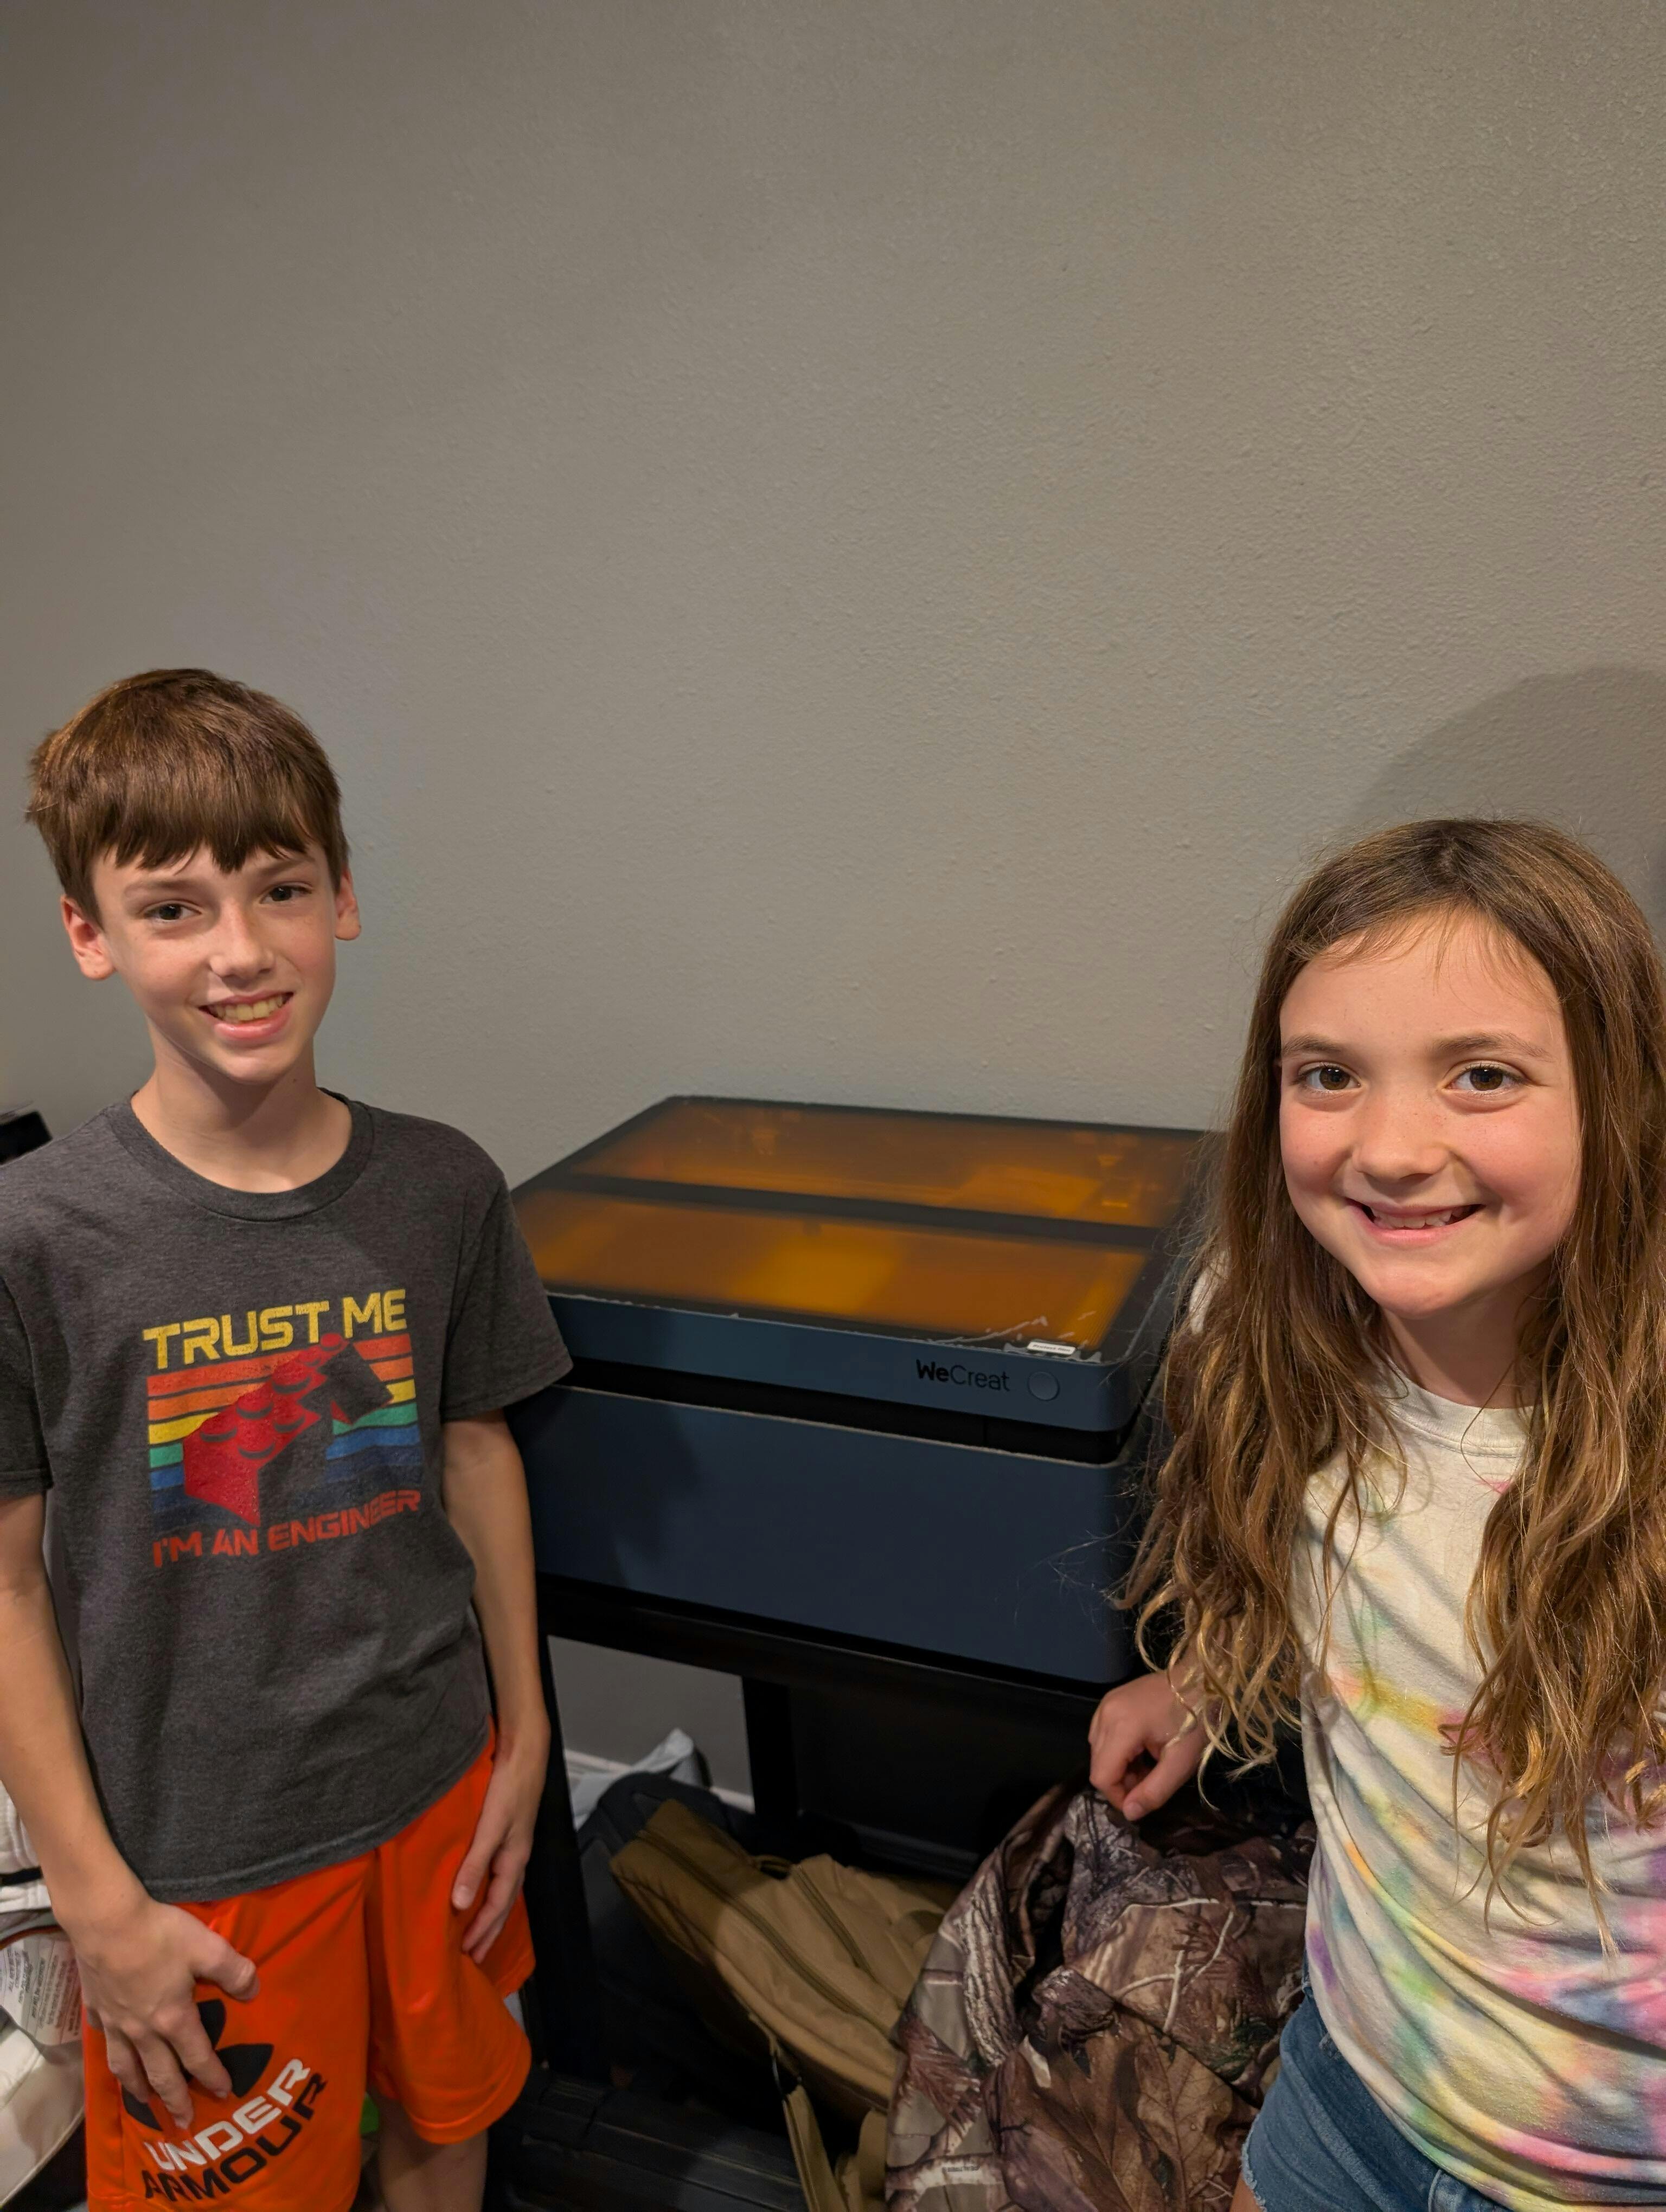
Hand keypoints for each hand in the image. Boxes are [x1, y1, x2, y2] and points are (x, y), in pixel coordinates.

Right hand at [71, 1888, 258, 2129]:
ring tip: (144, 2102)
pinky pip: (103, 2039)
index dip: (212, 2077)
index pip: (197, 2057)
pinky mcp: (95, 2008)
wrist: (106, 1922)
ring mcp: (115, 2022)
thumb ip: (234, 1972)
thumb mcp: (208, 1947)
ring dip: (138, 2088)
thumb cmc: (159, 1935)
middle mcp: (142, 2030)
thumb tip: (254, 1993)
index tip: (224, 2094)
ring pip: (126, 2066)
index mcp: (173, 2019)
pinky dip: (110, 2054)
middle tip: (183, 2123)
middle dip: (174, 2101)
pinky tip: (113, 2055)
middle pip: (160, 2074)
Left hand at [452, 1728, 548, 1963]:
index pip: (496, 1906)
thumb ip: (474, 1865)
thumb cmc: (508, 1789)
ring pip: (502, 1890)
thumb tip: (460, 1906)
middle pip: (504, 1904)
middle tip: (474, 1955)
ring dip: (490, 1913)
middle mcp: (516, 1858)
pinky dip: (489, 1891)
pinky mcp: (508, 1834)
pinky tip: (479, 1889)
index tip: (467, 1953)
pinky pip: (499, 1874)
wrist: (524, 1753)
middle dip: (490, 1931)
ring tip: (476, 1931)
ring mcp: (514, 1846)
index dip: (482, 1931)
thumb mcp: (489, 1828)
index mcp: (514, 1861)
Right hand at [1088, 1669, 1205, 1818]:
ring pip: (1098, 1750)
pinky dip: (1117, 1749)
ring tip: (1148, 1765)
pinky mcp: (1111, 1699)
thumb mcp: (1181, 1763)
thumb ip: (1154, 1792)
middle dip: (1120, 1782)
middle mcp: (1105, 1713)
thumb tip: (1130, 1814)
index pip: (1101, 1776)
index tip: (1142, 1801)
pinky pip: (1103, 1734)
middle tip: (1150, 1781)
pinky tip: (1141, 1749)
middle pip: (1097, 1764)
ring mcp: (1106, 1703)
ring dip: (1119, 1766)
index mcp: (1121, 1727)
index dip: (1118, 1797)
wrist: (1201, 1679)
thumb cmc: (1196, 1721)